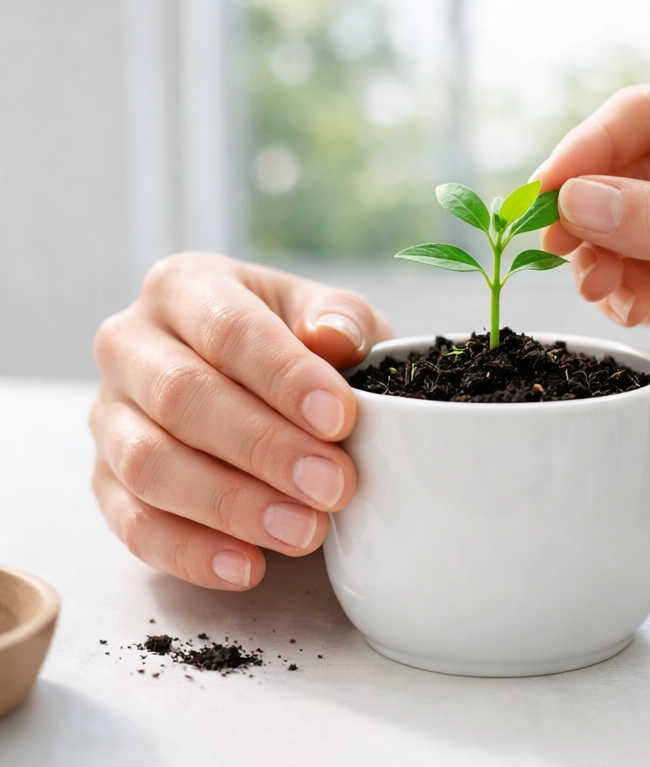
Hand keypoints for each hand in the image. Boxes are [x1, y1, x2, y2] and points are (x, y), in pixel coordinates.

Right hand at [90, 253, 391, 588]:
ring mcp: (108, 416)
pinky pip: (132, 524)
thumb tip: (333, 338)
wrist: (254, 377)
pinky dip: (190, 552)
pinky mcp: (104, 480)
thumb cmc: (295, 338)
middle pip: (183, 398)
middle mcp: (130, 344)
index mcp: (185, 287)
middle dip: (263, 448)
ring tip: (305, 532)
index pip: (230, 329)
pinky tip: (248, 568)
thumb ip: (340, 319)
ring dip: (230, 506)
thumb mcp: (327, 314)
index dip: (284, 377)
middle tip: (333, 486)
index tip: (339, 419)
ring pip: (149, 465)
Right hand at [537, 84, 649, 451]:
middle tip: (551, 244)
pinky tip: (618, 304)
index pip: (649, 116)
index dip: (590, 147)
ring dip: (598, 254)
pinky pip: (645, 282)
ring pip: (627, 231)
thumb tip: (581, 200)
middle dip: (586, 207)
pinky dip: (621, 291)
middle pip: (627, 174)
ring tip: (594, 283)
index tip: (548, 190)